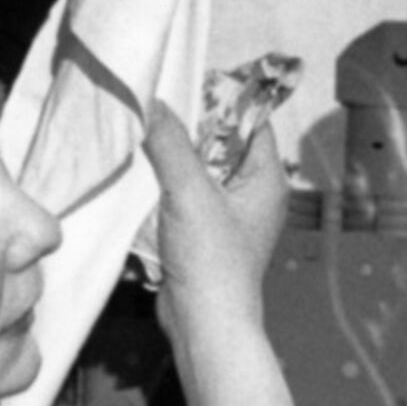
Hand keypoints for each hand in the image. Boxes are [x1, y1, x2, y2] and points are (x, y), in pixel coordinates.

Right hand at [141, 103, 294, 405]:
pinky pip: (184, 191)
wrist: (204, 325)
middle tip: (153, 101)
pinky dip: (165, 180)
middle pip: (220, 140)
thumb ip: (169, 142)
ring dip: (172, 153)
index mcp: (266, 178)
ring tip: (141, 129)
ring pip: (198, 166)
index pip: (250, 119)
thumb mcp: (189, 192)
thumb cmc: (212, 261)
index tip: (184, 80)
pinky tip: (140, 169)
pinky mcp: (204, 231)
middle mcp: (253, 191)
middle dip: (188, 123)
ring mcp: (228, 213)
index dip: (221, 97)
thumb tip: (150, 98)